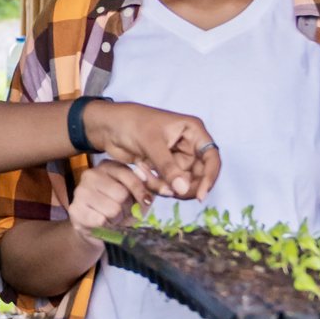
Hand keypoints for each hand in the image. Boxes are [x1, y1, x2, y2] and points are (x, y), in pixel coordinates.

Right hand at [66, 161, 157, 241]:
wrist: (96, 230)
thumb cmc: (120, 210)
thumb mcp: (137, 197)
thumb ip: (149, 189)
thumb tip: (167, 188)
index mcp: (108, 166)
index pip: (130, 176)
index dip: (142, 192)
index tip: (147, 202)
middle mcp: (91, 174)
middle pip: (121, 194)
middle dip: (126, 208)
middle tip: (122, 212)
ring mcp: (80, 191)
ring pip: (112, 209)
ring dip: (117, 219)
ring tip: (112, 218)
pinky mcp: (75, 209)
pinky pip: (100, 220)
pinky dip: (106, 227)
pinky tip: (102, 224)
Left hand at [83, 102, 219, 199]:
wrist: (108, 127)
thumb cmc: (132, 123)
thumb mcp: (151, 143)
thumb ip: (168, 167)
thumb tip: (184, 190)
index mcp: (193, 131)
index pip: (211, 157)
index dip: (209, 177)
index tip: (200, 195)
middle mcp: (189, 145)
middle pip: (198, 175)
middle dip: (182, 186)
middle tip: (164, 190)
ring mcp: (177, 158)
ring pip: (181, 184)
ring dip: (164, 185)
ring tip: (143, 172)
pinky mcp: (164, 169)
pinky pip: (167, 185)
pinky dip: (155, 184)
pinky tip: (140, 171)